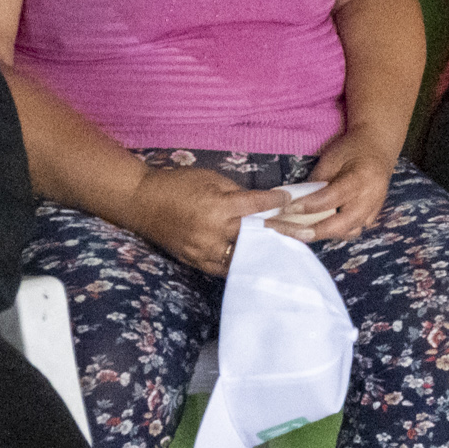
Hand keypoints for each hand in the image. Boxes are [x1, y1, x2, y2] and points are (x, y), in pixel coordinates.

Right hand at [129, 163, 301, 276]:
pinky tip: (261, 264)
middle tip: (308, 235)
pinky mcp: (195, 261)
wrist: (140, 203)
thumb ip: (238, 193)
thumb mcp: (211, 179)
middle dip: (283, 234)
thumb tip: (264, 203)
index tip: (295, 202)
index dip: (278, 204)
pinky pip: (225, 268)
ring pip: (243, 256)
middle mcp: (212, 231)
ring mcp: (203, 250)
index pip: (256, 207)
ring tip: (291, 253)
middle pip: (256, 234)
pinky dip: (244, 265)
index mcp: (217, 207)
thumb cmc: (177, 185)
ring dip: (266, 254)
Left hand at [286, 130, 396, 245]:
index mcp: (361, 178)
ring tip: (300, 231)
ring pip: (348, 232)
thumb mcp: (331, 159)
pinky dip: (334, 232)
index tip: (287, 208)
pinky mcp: (372, 217)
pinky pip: (352, 231)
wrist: (378, 149)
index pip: (332, 197)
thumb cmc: (351, 150)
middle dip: (314, 231)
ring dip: (324, 234)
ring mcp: (374, 210)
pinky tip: (317, 228)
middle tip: (290, 232)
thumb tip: (294, 203)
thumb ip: (316, 182)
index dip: (309, 205)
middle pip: (343, 224)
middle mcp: (371, 198)